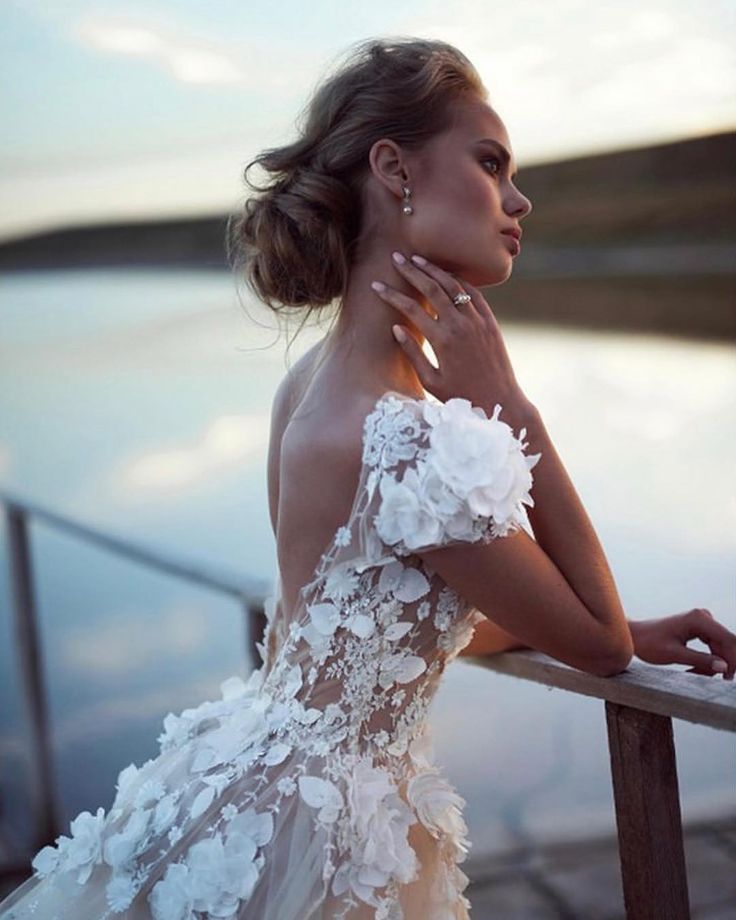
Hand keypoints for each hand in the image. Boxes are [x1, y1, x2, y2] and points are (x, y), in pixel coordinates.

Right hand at [372, 251, 534, 416]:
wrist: (500, 401)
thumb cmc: (461, 397)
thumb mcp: (431, 382)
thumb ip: (413, 354)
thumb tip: (396, 328)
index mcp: (442, 341)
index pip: (410, 309)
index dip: (391, 295)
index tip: (376, 286)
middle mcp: (460, 325)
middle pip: (432, 288)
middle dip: (411, 271)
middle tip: (396, 257)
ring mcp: (478, 321)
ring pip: (453, 286)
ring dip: (434, 270)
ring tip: (417, 259)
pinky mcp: (490, 322)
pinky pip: (473, 294)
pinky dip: (458, 281)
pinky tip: (446, 274)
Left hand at [629, 609, 734, 678]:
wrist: (634, 636)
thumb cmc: (648, 643)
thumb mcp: (674, 655)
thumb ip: (700, 660)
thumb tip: (724, 667)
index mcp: (698, 619)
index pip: (728, 640)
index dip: (733, 660)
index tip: (727, 678)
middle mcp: (703, 617)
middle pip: (726, 644)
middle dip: (720, 664)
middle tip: (704, 678)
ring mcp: (702, 622)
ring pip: (720, 648)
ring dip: (712, 664)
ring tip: (692, 672)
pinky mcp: (699, 629)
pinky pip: (712, 647)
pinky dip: (706, 660)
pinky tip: (694, 669)